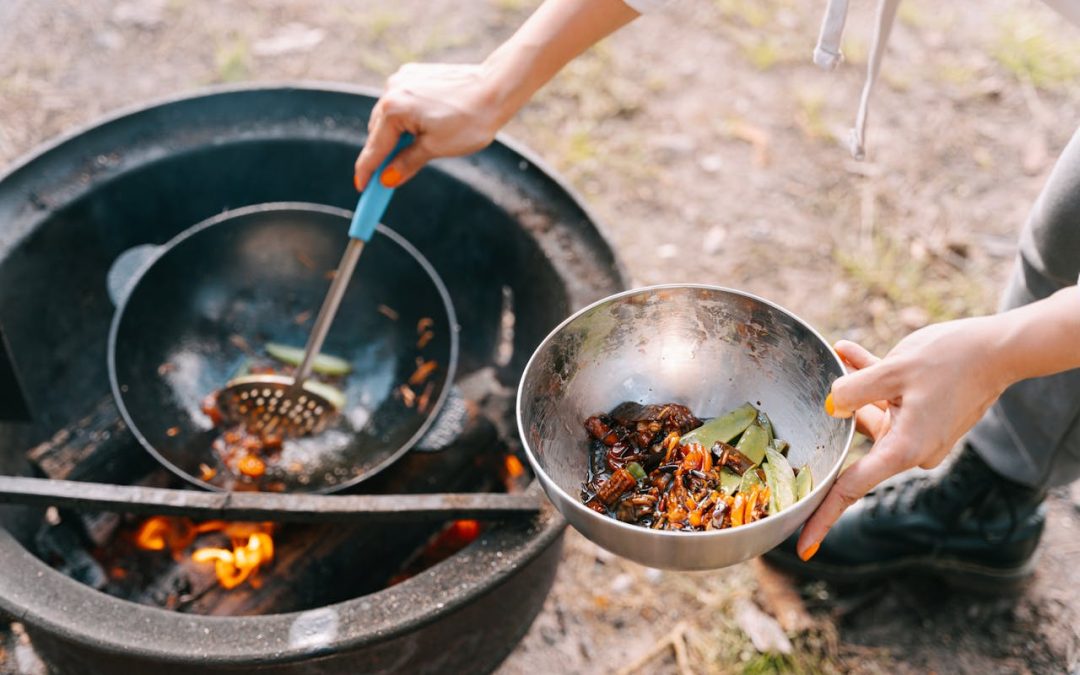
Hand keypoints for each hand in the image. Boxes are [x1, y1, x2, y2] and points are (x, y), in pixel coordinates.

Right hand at [354, 63, 503, 191]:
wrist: (496, 88)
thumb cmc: (470, 119)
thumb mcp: (436, 148)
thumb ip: (406, 164)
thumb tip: (387, 179)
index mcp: (394, 109)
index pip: (374, 149)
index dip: (367, 172)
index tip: (362, 188)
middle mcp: (392, 90)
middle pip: (378, 132)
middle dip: (382, 154)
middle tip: (387, 178)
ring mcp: (402, 79)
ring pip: (389, 116)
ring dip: (394, 135)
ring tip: (413, 151)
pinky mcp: (413, 74)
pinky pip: (401, 102)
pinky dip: (405, 118)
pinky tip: (421, 128)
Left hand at [796, 317, 1011, 558]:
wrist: (1000, 349)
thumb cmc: (950, 360)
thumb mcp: (893, 369)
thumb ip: (854, 389)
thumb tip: (831, 406)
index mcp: (904, 449)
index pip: (851, 489)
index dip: (824, 516)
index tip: (804, 547)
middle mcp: (912, 450)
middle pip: (857, 442)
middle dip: (838, 412)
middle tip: (814, 393)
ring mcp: (919, 435)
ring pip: (870, 414)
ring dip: (855, 388)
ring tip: (841, 353)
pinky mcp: (924, 419)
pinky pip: (887, 403)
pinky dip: (871, 382)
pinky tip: (848, 352)